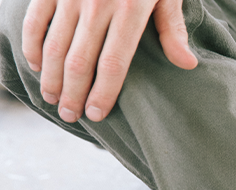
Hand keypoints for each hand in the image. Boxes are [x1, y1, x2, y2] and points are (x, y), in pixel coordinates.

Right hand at [22, 0, 197, 122]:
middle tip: (72, 116)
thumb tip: (187, 65)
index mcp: (129, 11)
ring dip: (51, 77)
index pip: (113, 64)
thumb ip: (172, 29)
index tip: (97, 115)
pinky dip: (32, 44)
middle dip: (74, 93)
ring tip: (54, 101)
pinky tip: (36, 67)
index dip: (103, 93)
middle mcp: (97, 4)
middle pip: (80, 61)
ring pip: (55, 45)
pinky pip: (36, 18)